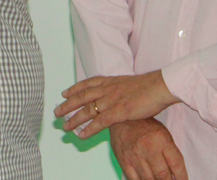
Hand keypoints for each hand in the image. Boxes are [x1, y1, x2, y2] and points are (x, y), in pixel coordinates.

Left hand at [54, 70, 178, 137]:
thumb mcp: (128, 83)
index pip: (86, 84)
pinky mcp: (118, 112)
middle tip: (56, 112)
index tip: (64, 93)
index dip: (74, 89)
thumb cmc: (149, 86)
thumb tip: (116, 93)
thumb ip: (119, 88)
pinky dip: (88, 130)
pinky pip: (99, 123)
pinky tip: (81, 135)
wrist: (159, 86)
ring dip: (74, 119)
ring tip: (64, 127)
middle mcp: (107, 90)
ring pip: (87, 111)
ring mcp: (111, 101)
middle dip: (67, 105)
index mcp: (109, 81)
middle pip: (81, 97)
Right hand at [110, 119, 187, 179]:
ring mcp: (134, 155)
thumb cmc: (146, 127)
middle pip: (163, 175)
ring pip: (149, 179)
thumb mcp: (163, 134)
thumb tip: (176, 174)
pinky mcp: (123, 160)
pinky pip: (134, 179)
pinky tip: (147, 179)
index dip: (182, 177)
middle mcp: (148, 148)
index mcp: (161, 139)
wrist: (121, 118)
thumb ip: (171, 153)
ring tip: (159, 179)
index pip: (176, 163)